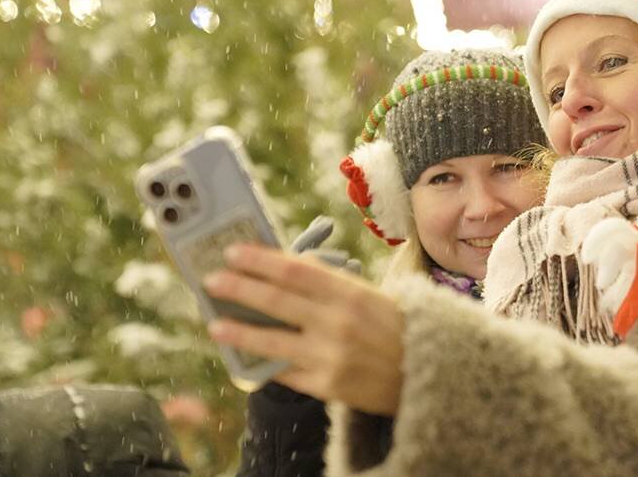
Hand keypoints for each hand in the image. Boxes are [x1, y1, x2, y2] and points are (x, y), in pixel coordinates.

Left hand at [203, 244, 404, 414]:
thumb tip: (279, 270)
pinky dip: (262, 363)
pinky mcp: (327, 386)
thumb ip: (327, 285)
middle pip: (277, 299)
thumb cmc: (392, 326)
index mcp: (350, 292)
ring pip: (272, 341)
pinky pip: (284, 372)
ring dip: (238, 330)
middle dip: (239, 287)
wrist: (425, 372)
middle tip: (212, 280)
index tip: (233, 252)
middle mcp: (338, 322)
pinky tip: (243, 356)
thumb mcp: (366, 295)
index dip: (259, 260)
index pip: (295, 269)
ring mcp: (331, 356)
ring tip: (214, 323)